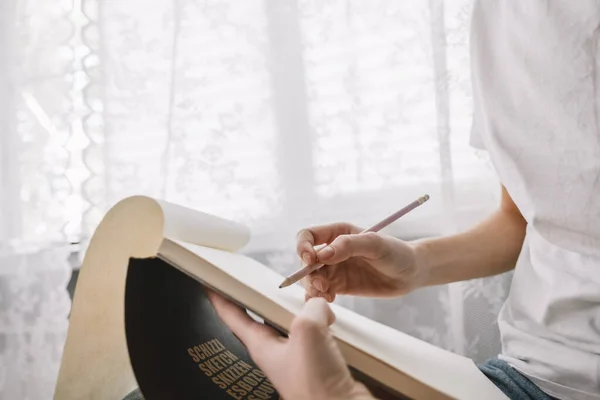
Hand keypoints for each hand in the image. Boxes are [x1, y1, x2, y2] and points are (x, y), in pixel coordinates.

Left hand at [207, 291, 373, 399]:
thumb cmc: (315, 386)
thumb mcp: (308, 331)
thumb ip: (311, 308)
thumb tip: (320, 307)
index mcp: (261, 345)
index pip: (232, 316)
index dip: (219, 298)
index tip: (210, 284)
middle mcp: (275, 351)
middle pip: (264, 315)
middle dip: (268, 297)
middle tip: (268, 280)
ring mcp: (296, 356)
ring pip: (293, 323)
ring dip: (303, 310)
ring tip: (312, 302)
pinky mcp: (317, 361)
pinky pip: (317, 334)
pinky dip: (324, 324)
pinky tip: (332, 323)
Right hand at [296, 223, 426, 301]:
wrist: (411, 273)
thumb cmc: (396, 252)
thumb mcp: (375, 244)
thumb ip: (349, 245)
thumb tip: (322, 255)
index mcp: (337, 233)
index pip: (307, 236)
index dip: (302, 247)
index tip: (311, 260)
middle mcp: (331, 250)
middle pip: (305, 261)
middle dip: (308, 273)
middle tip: (322, 285)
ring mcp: (334, 269)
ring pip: (310, 278)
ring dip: (312, 287)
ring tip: (327, 295)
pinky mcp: (339, 286)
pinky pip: (320, 291)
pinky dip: (319, 297)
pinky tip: (330, 300)